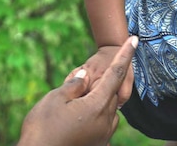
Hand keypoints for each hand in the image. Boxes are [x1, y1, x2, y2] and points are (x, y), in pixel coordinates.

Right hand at [18, 36, 137, 145]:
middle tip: (82, 82)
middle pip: (111, 93)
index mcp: (97, 106)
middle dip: (102, 83)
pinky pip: (102, 126)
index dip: (125, 54)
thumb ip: (74, 84)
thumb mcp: (55, 99)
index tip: (134, 39)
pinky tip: (79, 119)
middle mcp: (105, 122)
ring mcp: (102, 137)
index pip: (116, 74)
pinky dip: (95, 116)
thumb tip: (84, 76)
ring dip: (99, 101)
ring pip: (108, 110)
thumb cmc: (42, 129)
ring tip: (75, 103)